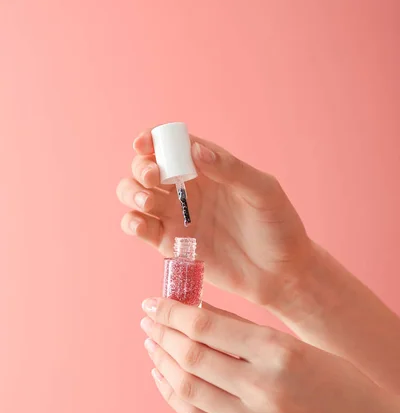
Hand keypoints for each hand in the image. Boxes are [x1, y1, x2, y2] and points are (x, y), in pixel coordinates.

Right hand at [117, 129, 310, 304]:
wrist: (281, 273)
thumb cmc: (279, 227)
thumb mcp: (262, 191)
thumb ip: (230, 170)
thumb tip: (195, 151)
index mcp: (209, 167)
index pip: (172, 144)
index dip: (152, 139)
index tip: (144, 144)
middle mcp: (188, 189)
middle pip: (146, 168)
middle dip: (140, 168)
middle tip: (153, 178)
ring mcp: (177, 216)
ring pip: (136, 195)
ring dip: (131, 192)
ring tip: (146, 201)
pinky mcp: (171, 244)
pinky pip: (140, 228)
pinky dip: (131, 222)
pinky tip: (140, 224)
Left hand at [140, 298, 399, 412]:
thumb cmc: (333, 379)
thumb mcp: (295, 344)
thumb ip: (244, 330)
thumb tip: (194, 310)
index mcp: (279, 352)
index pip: (206, 326)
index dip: (172, 312)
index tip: (153, 302)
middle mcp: (264, 389)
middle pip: (190, 356)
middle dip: (161, 333)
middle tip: (147, 319)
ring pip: (187, 387)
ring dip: (162, 361)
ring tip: (152, 344)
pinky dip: (173, 395)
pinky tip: (163, 376)